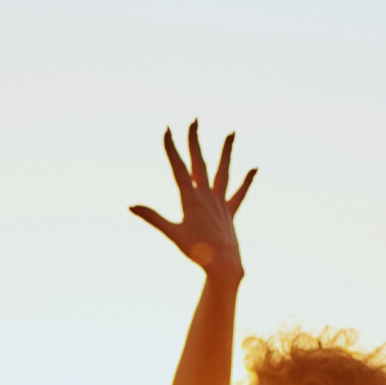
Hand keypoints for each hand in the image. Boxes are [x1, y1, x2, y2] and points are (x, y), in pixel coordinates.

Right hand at [130, 120, 255, 276]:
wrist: (223, 264)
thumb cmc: (196, 251)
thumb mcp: (171, 233)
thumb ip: (152, 217)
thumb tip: (131, 206)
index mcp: (191, 198)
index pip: (179, 167)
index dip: (171, 148)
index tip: (167, 130)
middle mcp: (207, 195)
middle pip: (200, 162)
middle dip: (195, 140)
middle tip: (194, 120)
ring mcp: (220, 201)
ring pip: (223, 171)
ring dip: (227, 151)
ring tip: (231, 133)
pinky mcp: (230, 211)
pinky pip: (240, 193)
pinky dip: (247, 180)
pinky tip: (254, 168)